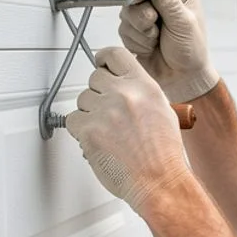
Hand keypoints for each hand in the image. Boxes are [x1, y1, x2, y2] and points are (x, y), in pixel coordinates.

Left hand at [66, 47, 192, 211]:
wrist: (159, 181)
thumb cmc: (163, 155)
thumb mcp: (162, 111)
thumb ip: (141, 93)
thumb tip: (122, 85)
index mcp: (144, 86)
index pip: (115, 55)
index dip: (104, 58)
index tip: (100, 62)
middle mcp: (124, 94)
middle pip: (94, 78)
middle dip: (98, 94)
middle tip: (106, 111)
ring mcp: (104, 111)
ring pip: (82, 100)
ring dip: (89, 114)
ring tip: (108, 132)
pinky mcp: (89, 130)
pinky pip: (73, 121)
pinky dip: (81, 131)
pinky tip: (98, 141)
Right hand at [120, 0, 219, 102]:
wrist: (182, 78)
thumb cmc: (192, 51)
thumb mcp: (184, 24)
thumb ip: (170, 2)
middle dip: (142, 9)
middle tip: (154, 22)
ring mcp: (146, 14)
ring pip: (127, 10)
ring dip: (140, 28)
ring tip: (156, 39)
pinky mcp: (135, 30)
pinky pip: (124, 28)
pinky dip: (136, 40)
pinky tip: (150, 47)